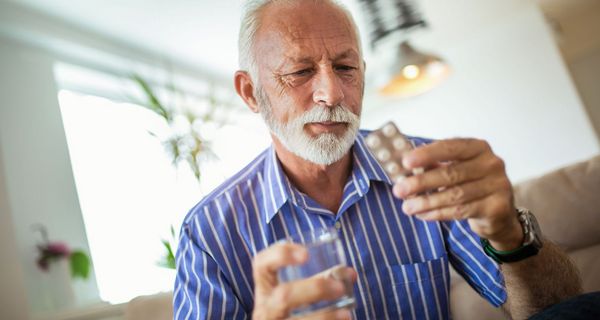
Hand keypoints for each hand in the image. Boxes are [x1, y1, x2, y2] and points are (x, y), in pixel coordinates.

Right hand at [252, 242, 356, 319]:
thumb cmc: (292, 310)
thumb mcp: (298, 293)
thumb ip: (320, 280)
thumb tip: (349, 273)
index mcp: (265, 287)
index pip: (261, 264)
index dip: (280, 255)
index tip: (306, 254)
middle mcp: (265, 308)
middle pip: (284, 296)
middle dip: (315, 289)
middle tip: (340, 288)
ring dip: (324, 316)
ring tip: (346, 314)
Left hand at [392, 138, 522, 249]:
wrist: (498, 212)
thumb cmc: (470, 185)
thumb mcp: (454, 169)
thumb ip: (433, 166)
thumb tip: (403, 170)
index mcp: (478, 148)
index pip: (451, 147)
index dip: (427, 154)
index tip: (405, 161)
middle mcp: (491, 164)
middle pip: (451, 173)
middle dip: (421, 182)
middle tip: (399, 190)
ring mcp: (497, 185)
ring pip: (455, 195)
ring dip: (426, 202)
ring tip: (407, 207)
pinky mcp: (496, 207)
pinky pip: (461, 211)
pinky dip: (438, 213)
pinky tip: (422, 215)